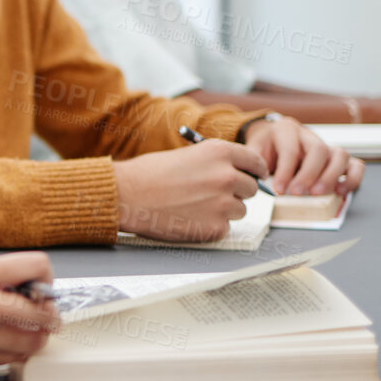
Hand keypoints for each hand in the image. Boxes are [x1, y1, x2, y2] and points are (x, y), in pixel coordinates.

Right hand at [0, 252, 60, 373]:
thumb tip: (28, 285)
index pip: (36, 267)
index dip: (44, 276)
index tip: (40, 284)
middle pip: (43, 313)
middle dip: (48, 312)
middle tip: (42, 310)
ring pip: (33, 342)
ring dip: (36, 335)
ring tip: (25, 328)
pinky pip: (12, 359)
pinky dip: (16, 351)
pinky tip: (3, 341)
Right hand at [114, 140, 263, 241]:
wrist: (125, 196)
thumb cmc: (147, 174)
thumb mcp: (186, 156)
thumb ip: (215, 163)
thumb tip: (237, 175)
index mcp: (219, 152)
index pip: (255, 162)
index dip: (256, 170)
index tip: (255, 176)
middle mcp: (226, 176)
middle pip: (250, 189)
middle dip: (236, 192)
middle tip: (212, 194)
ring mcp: (223, 204)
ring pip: (239, 210)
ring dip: (223, 210)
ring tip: (194, 206)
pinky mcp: (215, 228)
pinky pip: (224, 228)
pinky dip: (210, 226)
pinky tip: (188, 218)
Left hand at [241, 117, 361, 195]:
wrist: (272, 138)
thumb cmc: (264, 146)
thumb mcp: (253, 150)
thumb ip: (253, 162)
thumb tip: (254, 180)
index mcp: (286, 130)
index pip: (291, 149)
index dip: (286, 171)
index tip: (279, 189)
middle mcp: (309, 135)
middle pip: (319, 149)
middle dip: (309, 174)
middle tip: (298, 193)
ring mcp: (327, 145)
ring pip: (340, 155)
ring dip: (331, 176)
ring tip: (318, 193)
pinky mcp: (338, 158)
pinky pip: (355, 165)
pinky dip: (352, 178)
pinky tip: (341, 191)